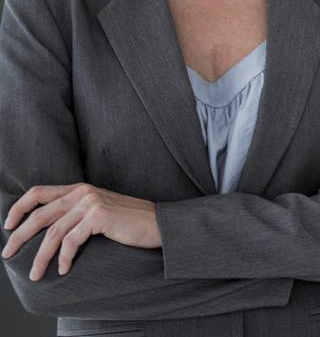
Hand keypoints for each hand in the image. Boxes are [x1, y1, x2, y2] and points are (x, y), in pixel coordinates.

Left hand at [2, 184, 159, 279]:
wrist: (160, 224)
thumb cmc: (131, 223)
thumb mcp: (100, 212)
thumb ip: (77, 213)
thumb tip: (49, 231)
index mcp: (80, 189)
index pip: (38, 192)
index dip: (19, 208)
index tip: (8, 226)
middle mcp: (83, 192)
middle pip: (39, 215)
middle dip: (19, 236)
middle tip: (7, 254)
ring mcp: (91, 204)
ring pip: (53, 233)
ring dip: (40, 257)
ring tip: (35, 274)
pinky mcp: (99, 217)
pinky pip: (71, 242)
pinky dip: (64, 259)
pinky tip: (63, 270)